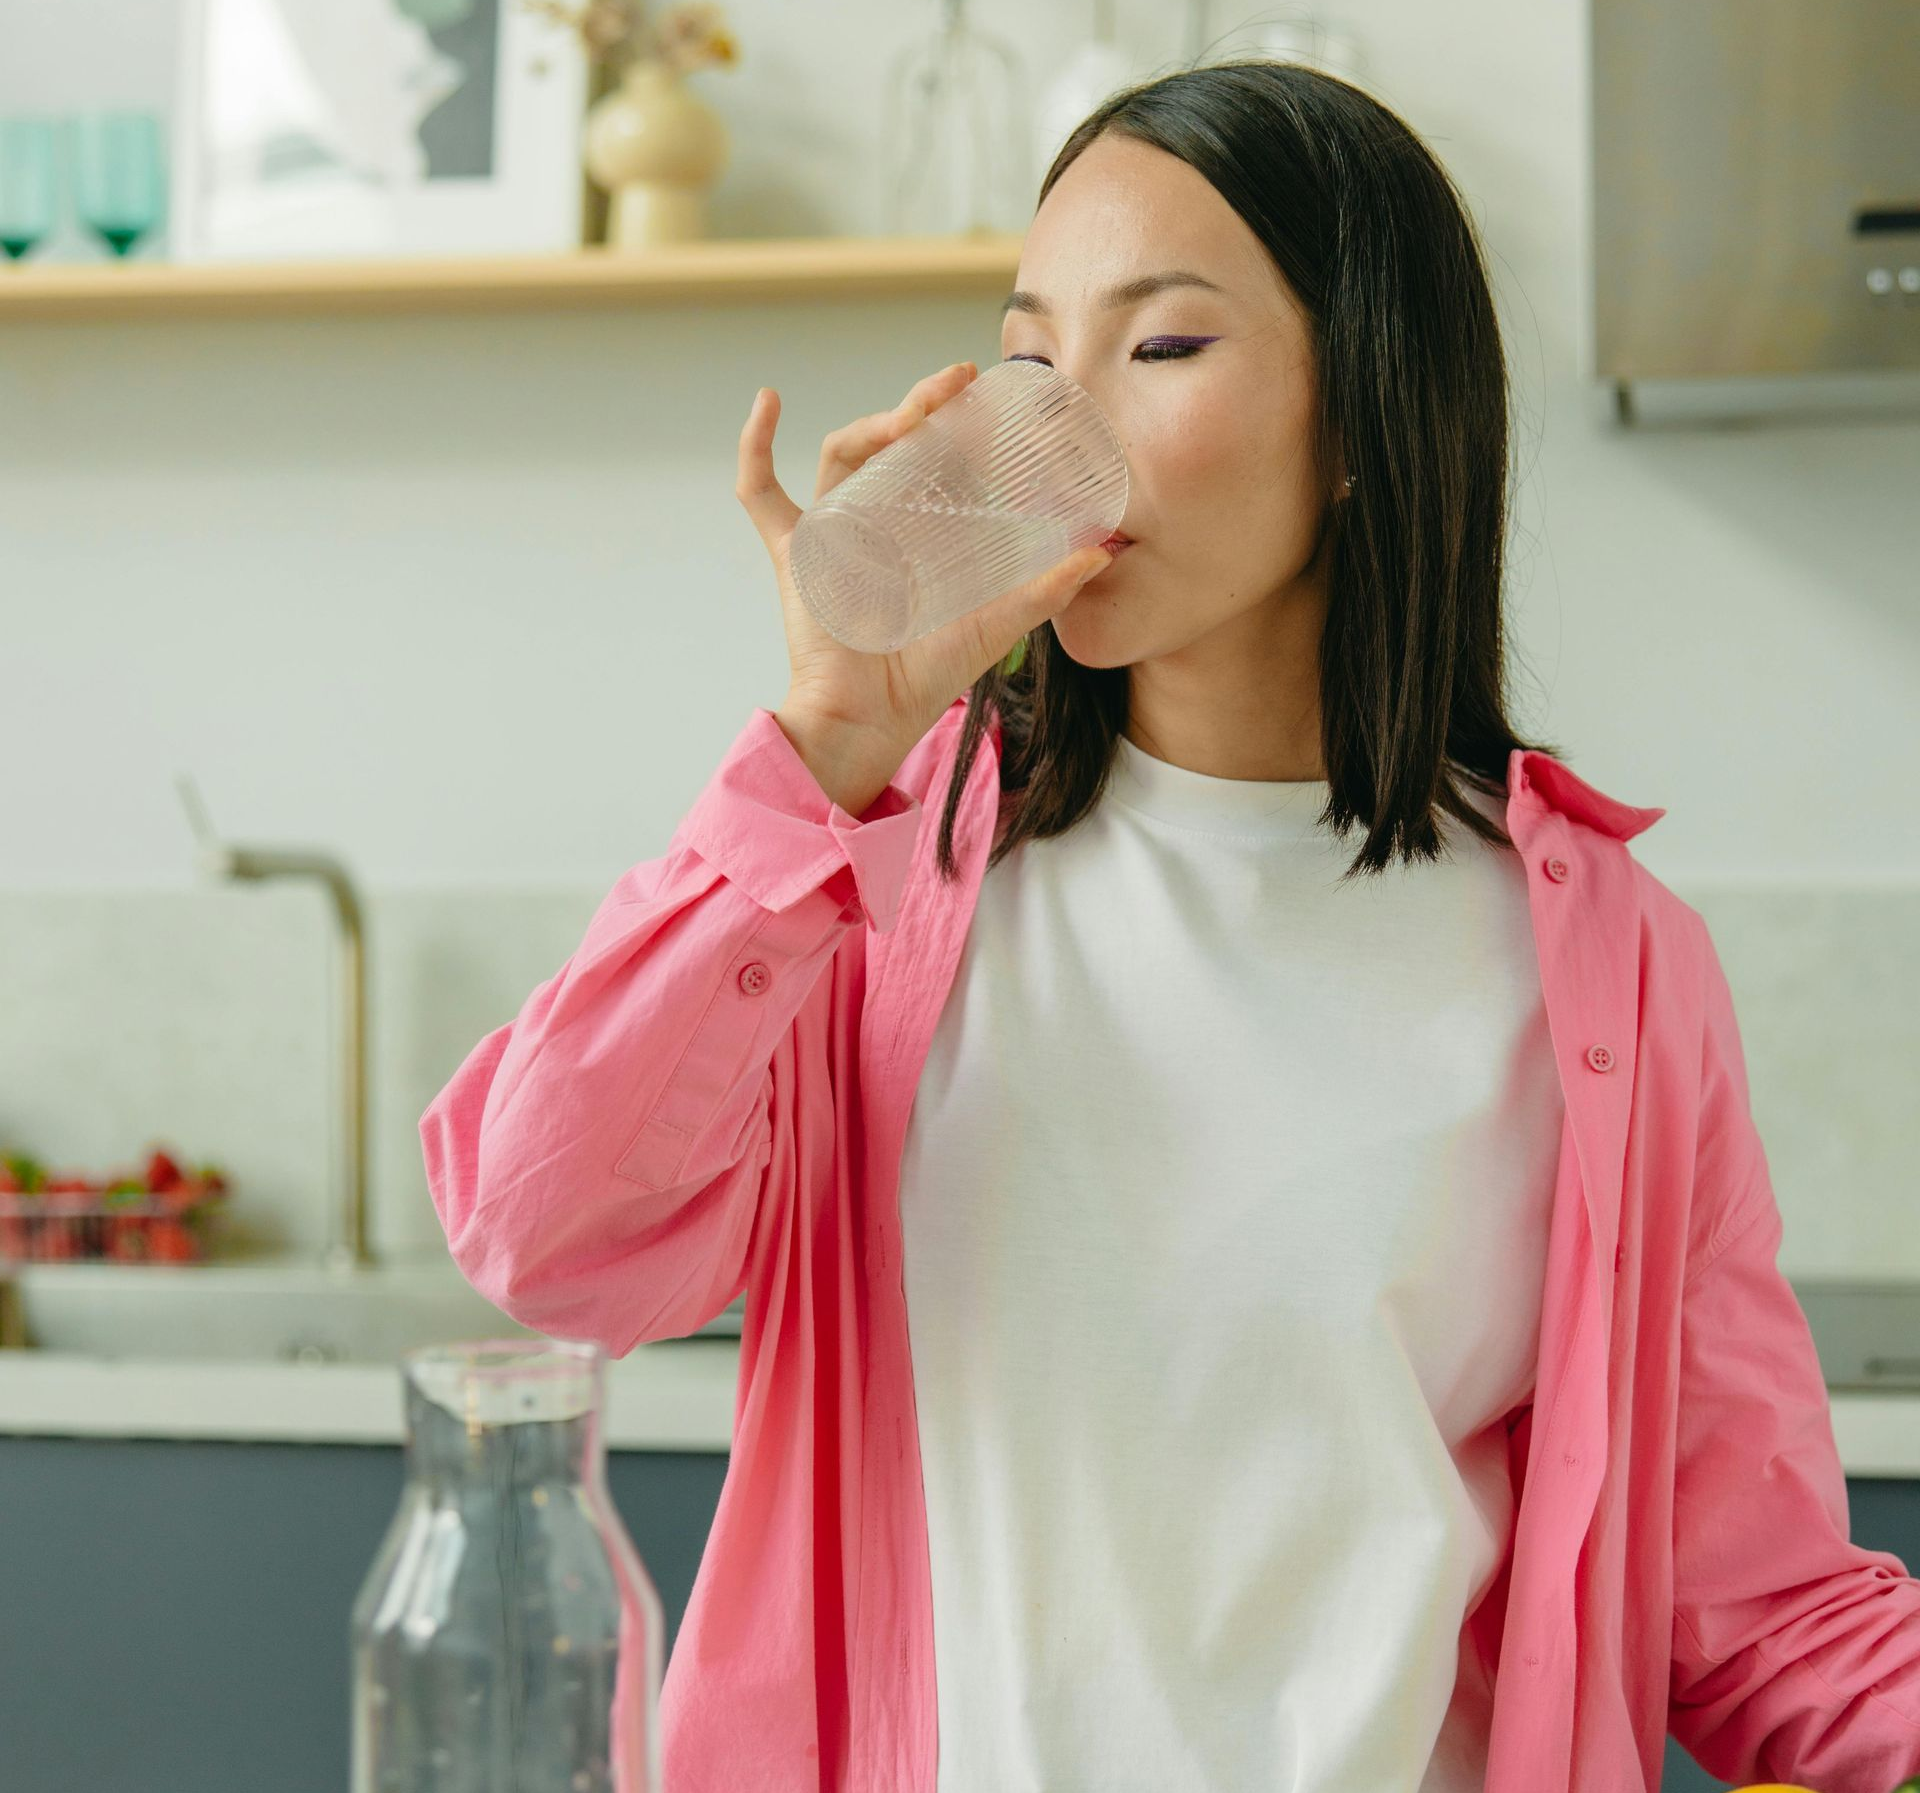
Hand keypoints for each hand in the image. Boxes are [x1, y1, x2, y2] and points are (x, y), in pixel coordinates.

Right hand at [735, 360, 1112, 768]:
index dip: (954, 422)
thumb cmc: (928, 679)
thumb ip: (1046, 589)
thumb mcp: (998, 623)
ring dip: (873, 421)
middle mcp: (873, 523)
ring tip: (911, 411)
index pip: (934, 459)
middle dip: (919, 406)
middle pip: (889, 443)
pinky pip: (759, 492)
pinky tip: (767, 400)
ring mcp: (830, 532)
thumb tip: (1100, 552)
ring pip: (843, 453)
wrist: (872, 718)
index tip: (983, 392)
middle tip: (956, 385)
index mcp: (918, 533)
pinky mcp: (793, 552)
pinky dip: (754, 445)